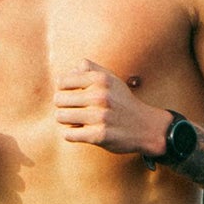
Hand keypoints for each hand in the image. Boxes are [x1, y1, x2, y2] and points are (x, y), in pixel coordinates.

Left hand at [53, 60, 167, 155]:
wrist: (145, 127)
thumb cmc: (123, 102)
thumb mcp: (111, 79)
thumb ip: (90, 68)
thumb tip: (70, 70)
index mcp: (100, 79)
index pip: (62, 82)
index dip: (64, 90)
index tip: (72, 96)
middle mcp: (99, 96)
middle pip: (58, 100)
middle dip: (63, 106)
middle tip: (74, 110)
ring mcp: (99, 116)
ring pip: (60, 116)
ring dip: (66, 121)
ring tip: (76, 121)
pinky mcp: (98, 135)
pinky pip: (68, 134)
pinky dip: (71, 134)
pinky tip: (81, 131)